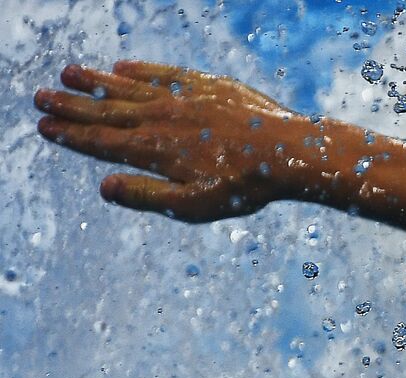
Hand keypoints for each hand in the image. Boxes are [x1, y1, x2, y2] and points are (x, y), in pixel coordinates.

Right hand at [35, 61, 303, 222]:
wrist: (288, 152)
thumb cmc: (243, 187)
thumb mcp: (194, 205)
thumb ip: (147, 196)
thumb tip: (103, 187)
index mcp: (154, 151)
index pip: (101, 143)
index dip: (71, 136)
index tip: (45, 128)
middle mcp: (161, 119)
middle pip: (107, 111)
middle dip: (72, 106)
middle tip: (40, 98)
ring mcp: (183, 98)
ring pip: (129, 87)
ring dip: (97, 82)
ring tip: (68, 74)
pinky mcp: (206, 85)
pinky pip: (164, 74)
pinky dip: (141, 71)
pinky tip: (123, 68)